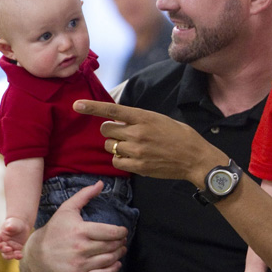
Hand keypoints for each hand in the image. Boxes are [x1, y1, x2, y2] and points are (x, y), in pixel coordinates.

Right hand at [0, 216, 29, 259]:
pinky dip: (17, 256)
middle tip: (9, 248)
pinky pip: (16, 254)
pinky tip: (20, 256)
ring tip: (14, 256)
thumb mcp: (12, 223)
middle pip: (1, 249)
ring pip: (7, 254)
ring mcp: (9, 247)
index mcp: (0, 236)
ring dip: (10, 256)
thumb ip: (10, 226)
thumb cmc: (15, 223)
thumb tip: (8, 228)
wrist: (22, 225)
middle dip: (4, 250)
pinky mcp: (16, 249)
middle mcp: (3, 243)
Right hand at [24, 181, 127, 271]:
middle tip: (123, 240)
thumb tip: (100, 183)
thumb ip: (84, 195)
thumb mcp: (67, 209)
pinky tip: (116, 263)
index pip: (111, 232)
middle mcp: (80, 248)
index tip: (123, 231)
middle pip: (111, 246)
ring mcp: (79, 264)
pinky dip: (113, 269)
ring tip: (121, 249)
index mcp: (80, 230)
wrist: (37, 255)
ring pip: (109, 259)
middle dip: (121, 242)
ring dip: (119, 254)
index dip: (121, 232)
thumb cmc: (55, 229)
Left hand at [73, 100, 225, 184]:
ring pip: (110, 146)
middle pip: (106, 130)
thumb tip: (119, 120)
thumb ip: (139, 119)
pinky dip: (121, 159)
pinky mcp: (138, 166)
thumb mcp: (160, 119)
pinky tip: (134, 157)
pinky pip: (117, 161)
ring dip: (116, 145)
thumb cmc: (180, 136)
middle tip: (122, 132)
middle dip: (110, 130)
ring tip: (133, 146)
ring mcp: (137, 151)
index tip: (76, 105)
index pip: (112, 110)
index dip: (92, 107)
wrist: (195, 158)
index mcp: (144, 117)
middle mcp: (138, 133)